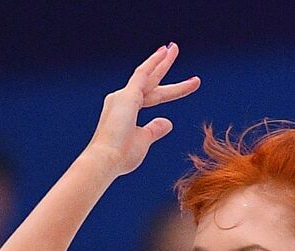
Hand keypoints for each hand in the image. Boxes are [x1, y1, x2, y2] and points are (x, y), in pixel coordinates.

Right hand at [86, 43, 199, 177]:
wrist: (106, 159)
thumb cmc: (121, 155)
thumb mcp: (143, 141)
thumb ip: (154, 129)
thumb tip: (169, 122)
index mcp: (126, 110)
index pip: (154, 96)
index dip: (171, 90)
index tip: (188, 83)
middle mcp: (122, 98)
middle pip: (150, 80)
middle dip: (163, 66)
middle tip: (174, 49)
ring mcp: (123, 96)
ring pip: (147, 75)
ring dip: (162, 61)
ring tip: (174, 48)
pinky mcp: (127, 96)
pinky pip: (142, 75)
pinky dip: (153, 64)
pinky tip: (163, 53)